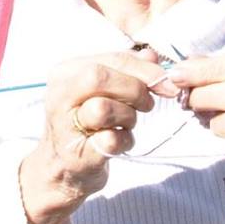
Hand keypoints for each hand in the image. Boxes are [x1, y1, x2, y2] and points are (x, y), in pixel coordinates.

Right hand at [18, 49, 165, 223]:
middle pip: (100, 78)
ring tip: (126, 124)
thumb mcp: (105, 89)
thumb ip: (127, 68)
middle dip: (135, 90)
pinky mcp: (77, 155)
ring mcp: (64, 126)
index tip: (166, 82)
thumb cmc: (88, 122)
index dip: (144, 69)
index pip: (111, 58)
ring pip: (102, 108)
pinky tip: (121, 141)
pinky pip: (110, 140)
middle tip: (146, 105)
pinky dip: (125, 140)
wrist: (64, 167)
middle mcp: (58, 96)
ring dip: (128, 117)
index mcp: (65, 73)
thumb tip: (152, 56)